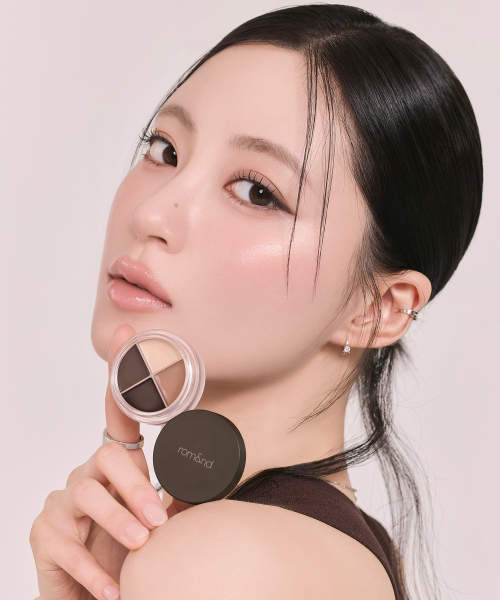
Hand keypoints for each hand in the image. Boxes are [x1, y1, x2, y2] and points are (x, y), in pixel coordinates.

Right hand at [30, 325, 170, 599]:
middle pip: (109, 458)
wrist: (100, 592)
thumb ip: (178, 491)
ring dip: (118, 522)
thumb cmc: (130, 547)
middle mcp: (88, 473)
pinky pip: (68, 545)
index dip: (124, 371)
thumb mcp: (158, 516)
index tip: (129, 334)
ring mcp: (63, 502)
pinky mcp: (46, 535)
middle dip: (136, 487)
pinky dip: (94, 569)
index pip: (120, 410)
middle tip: (158, 520)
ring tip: (142, 546)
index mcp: (118, 462)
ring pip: (88, 495)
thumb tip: (212, 467)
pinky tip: (112, 587)